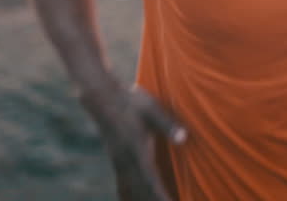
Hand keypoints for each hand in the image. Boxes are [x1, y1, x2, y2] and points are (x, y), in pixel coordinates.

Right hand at [81, 83, 186, 200]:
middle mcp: (125, 161)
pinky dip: (129, 194)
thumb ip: (167, 124)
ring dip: (140, 199)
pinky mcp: (116, 160)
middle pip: (139, 191)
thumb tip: (183, 138)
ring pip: (129, 190)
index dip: (159, 197)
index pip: (150, 181)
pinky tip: (132, 198)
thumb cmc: (131, 101)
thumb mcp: (151, 108)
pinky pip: (123, 184)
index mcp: (136, 150)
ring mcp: (119, 162)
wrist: (102, 96)